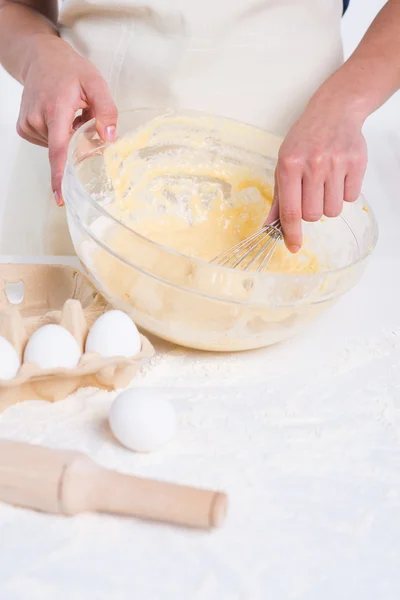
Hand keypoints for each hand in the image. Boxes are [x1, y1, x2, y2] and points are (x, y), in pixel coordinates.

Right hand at [17, 36, 117, 205]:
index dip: (60, 176)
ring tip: (67, 111)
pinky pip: (47, 143)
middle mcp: (37, 119)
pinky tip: (57, 116)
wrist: (40, 58)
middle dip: (78, 140)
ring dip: (68, 136)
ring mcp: (28, 125)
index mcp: (56, 110)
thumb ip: (106, 111)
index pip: (58, 151)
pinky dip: (57, 135)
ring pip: (56, 147)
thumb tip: (109, 138)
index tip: (60, 197)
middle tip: (80, 114)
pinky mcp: (24, 129)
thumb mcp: (96, 83)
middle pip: (64, 149)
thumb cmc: (69, 70)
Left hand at [267, 98, 367, 252]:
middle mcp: (312, 164)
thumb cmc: (304, 141)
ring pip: (333, 211)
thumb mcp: (283, 165)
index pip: (291, 211)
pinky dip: (345, 193)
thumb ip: (279, 199)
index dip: (292, 233)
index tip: (293, 247)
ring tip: (325, 183)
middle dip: (311, 211)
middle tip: (311, 192)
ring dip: (328, 203)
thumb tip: (270, 228)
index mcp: (289, 165)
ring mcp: (336, 163)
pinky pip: (351, 198)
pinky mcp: (356, 163)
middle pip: (313, 215)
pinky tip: (339, 176)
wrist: (334, 111)